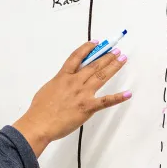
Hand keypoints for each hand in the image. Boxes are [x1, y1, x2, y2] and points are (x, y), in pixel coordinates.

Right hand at [13, 41, 130, 155]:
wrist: (39, 124)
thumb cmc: (39, 110)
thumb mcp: (46, 90)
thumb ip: (58, 83)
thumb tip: (64, 82)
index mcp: (62, 77)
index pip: (76, 57)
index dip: (87, 48)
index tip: (96, 43)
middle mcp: (74, 82)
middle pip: (93, 65)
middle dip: (106, 56)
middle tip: (116, 50)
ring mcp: (82, 94)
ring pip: (101, 76)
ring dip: (113, 67)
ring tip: (122, 59)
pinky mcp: (88, 107)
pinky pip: (106, 101)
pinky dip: (118, 97)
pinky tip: (128, 94)